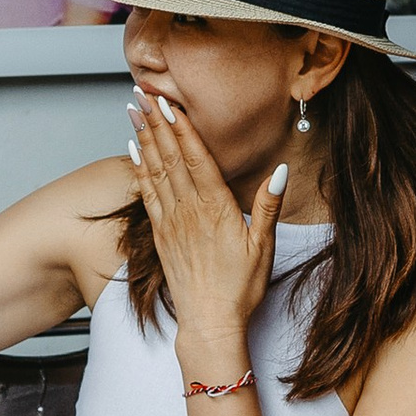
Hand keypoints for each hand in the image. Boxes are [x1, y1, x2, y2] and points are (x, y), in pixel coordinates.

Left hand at [129, 84, 276, 372]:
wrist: (209, 322)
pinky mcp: (160, 235)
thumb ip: (268, 205)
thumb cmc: (240, 288)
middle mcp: (189, 210)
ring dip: (144, 138)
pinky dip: (139, 169)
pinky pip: (147, 194)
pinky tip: (134, 151)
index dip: (182, 127)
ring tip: (134, 111)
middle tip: (143, 93)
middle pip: (171, 157)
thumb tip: (282, 170)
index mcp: (216, 208)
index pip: (196, 158)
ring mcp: (171, 221)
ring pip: (155, 171)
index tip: (170, 102)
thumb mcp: (264, 246)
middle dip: (157, 122)